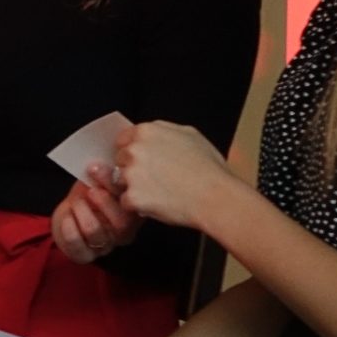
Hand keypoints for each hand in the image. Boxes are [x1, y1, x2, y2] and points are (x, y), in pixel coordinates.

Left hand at [51, 170, 140, 263]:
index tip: (97, 168)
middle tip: (91, 189)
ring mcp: (105, 245)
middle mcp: (125, 233)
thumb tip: (107, 156)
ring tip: (76, 201)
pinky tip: (68, 215)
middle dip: (103, 202)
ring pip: (95, 231)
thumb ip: (109, 174)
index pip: (134, 203)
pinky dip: (69, 227)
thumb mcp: (101, 181)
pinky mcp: (85, 255)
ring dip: (82, 211)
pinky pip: (77, 243)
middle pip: (121, 223)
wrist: (69, 214)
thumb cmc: (90, 194)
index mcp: (134, 212)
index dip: (115, 185)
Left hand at [112, 121, 240, 231]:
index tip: (142, 161)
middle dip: (132, 169)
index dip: (132, 151)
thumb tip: (154, 132)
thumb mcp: (191, 135)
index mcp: (147, 132)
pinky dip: (138, 206)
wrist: (216, 197)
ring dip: (134, 188)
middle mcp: (134, 150)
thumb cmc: (209, 168)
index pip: (123, 139)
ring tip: (158, 192)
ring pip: (120, 182)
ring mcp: (131, 175)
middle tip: (154, 179)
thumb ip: (165, 130)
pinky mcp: (133, 197)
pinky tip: (157, 204)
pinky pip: (126, 202)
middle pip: (120, 160)